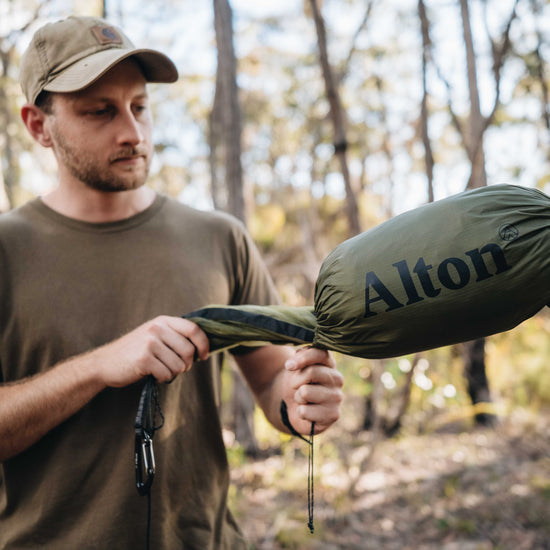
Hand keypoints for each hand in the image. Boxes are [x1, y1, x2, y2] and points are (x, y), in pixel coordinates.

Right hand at [92, 315, 209, 386]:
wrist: (105, 363)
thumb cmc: (135, 352)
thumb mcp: (154, 335)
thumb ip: (175, 336)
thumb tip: (202, 348)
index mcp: (163, 321)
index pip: (194, 329)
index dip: (204, 344)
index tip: (204, 356)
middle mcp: (157, 328)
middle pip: (189, 351)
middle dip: (187, 364)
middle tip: (177, 368)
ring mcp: (150, 343)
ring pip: (179, 365)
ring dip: (173, 373)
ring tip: (161, 369)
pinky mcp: (144, 359)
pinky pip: (166, 374)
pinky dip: (163, 378)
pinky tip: (153, 374)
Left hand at [283, 347, 342, 434]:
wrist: (297, 408)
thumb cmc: (298, 384)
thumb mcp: (296, 367)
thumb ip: (298, 358)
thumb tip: (292, 363)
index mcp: (329, 364)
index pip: (319, 354)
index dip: (301, 358)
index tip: (288, 366)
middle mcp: (337, 379)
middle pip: (311, 372)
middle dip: (296, 381)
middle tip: (296, 387)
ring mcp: (337, 397)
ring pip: (305, 392)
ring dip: (298, 397)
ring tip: (303, 400)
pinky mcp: (333, 415)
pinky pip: (304, 411)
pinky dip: (300, 412)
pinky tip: (308, 412)